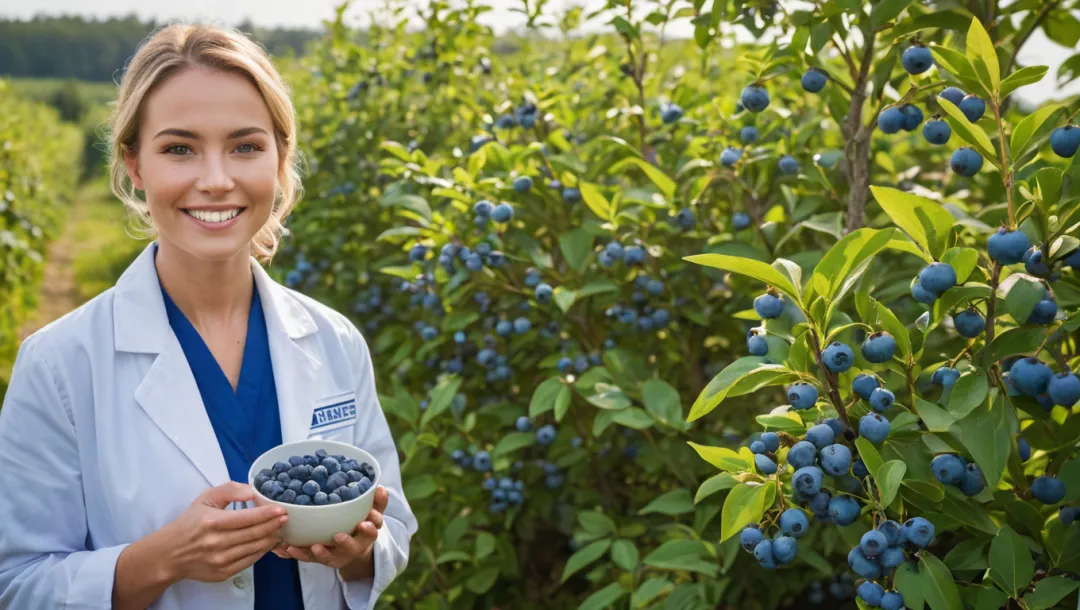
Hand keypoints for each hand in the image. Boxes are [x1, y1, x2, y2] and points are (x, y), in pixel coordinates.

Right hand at [157, 481, 287, 582]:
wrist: (170, 554)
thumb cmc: (190, 523)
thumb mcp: (205, 498)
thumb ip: (229, 490)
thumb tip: (251, 491)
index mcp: (212, 522)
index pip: (247, 518)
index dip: (267, 514)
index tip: (281, 509)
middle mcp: (217, 542)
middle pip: (254, 534)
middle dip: (274, 525)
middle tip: (286, 518)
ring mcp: (220, 560)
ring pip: (254, 548)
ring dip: (271, 539)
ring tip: (281, 530)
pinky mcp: (223, 573)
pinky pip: (249, 561)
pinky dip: (261, 552)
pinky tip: (267, 543)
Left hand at [273, 485, 387, 577]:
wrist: (354, 550)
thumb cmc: (361, 525)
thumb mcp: (373, 514)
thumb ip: (377, 502)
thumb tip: (380, 487)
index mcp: (367, 534)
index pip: (372, 531)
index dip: (370, 527)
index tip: (365, 523)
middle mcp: (353, 547)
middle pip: (352, 547)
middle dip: (346, 542)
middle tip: (338, 536)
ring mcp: (336, 555)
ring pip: (330, 557)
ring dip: (321, 552)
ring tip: (314, 546)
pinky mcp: (321, 559)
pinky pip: (310, 558)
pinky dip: (300, 554)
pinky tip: (290, 548)